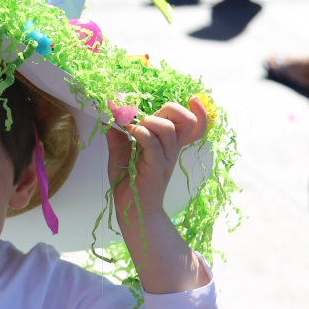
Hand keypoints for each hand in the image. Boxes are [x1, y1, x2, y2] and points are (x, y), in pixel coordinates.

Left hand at [106, 96, 207, 221]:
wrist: (131, 210)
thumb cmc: (129, 183)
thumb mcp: (120, 154)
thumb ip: (117, 136)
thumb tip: (110, 118)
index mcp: (168, 144)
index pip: (193, 124)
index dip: (198, 110)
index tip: (193, 98)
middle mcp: (171, 149)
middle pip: (185, 121)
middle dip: (168, 109)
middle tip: (147, 116)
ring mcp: (166, 158)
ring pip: (169, 129)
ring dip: (150, 121)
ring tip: (134, 127)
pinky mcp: (156, 166)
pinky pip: (154, 143)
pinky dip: (142, 132)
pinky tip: (130, 132)